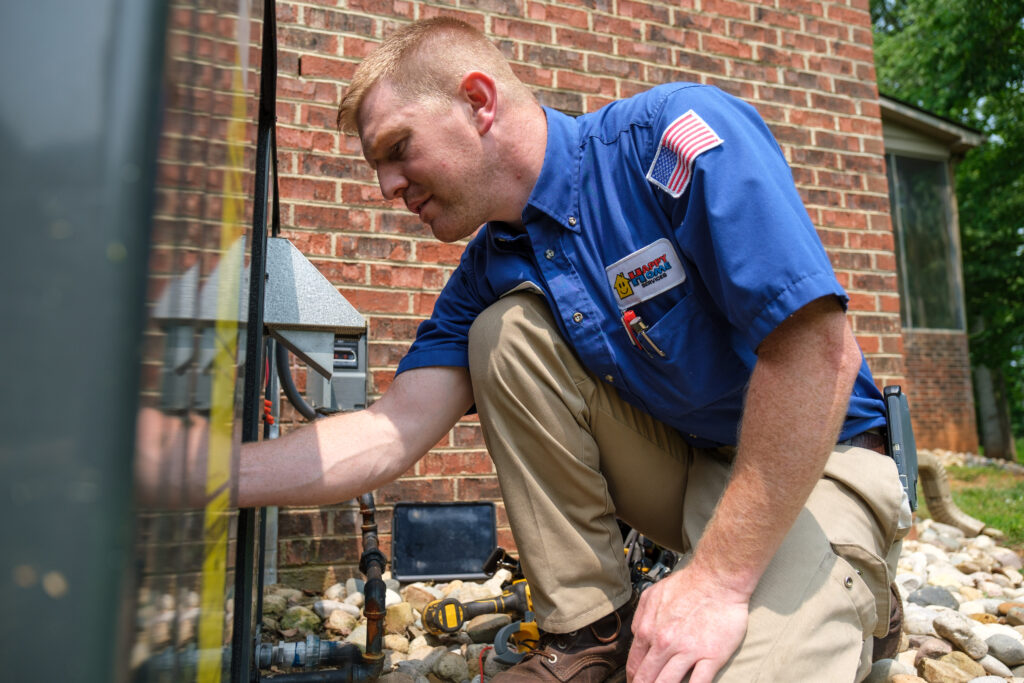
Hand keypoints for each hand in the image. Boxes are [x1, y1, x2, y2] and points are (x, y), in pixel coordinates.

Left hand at [626, 566, 748, 682]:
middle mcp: (664, 644)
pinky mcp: (711, 656)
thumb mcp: (652, 595)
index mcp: (648, 630)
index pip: (634, 665)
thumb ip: (640, 618)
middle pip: (647, 679)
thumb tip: (636, 636)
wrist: (718, 579)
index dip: (633, 680)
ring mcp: (688, 651)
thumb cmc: (688, 584)